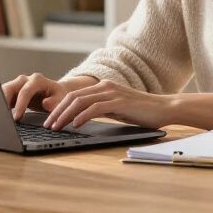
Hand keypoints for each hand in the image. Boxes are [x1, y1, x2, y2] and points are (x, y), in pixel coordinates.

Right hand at [1, 73, 97, 120]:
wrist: (56, 92)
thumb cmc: (59, 96)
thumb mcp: (61, 99)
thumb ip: (55, 102)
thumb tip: (46, 104)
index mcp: (37, 80)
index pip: (25, 91)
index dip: (20, 105)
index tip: (17, 118)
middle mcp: (25, 80)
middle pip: (9, 88)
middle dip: (3, 102)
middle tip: (1, 117)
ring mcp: (17, 85)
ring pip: (3, 91)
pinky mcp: (13, 92)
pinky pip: (2, 96)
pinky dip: (0, 105)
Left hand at [42, 79, 175, 130]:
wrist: (164, 108)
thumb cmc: (141, 112)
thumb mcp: (116, 109)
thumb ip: (100, 109)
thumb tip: (81, 118)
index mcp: (103, 86)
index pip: (74, 95)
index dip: (59, 108)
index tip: (50, 120)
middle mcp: (105, 86)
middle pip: (73, 97)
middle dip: (57, 112)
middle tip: (48, 125)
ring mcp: (112, 92)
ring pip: (80, 101)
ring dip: (65, 115)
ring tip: (57, 127)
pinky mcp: (119, 101)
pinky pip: (95, 108)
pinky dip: (82, 116)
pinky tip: (75, 125)